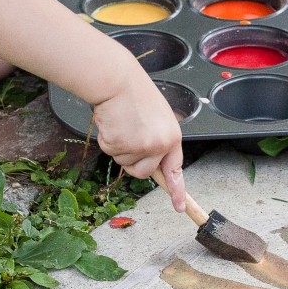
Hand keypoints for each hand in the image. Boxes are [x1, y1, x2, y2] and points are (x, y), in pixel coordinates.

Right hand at [92, 78, 186, 212]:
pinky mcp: (119, 145)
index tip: (179, 206)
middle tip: (129, 135)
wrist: (116, 81)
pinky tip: (113, 122)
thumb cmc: (134, 94)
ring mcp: (139, 147)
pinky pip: (111, 152)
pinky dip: (108, 139)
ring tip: (122, 123)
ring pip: (124, 163)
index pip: (175, 169)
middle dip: (133, 160)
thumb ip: (159, 140)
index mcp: (172, 137)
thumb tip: (153, 163)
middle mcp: (158, 145)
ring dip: (119, 146)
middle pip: (143, 172)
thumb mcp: (158, 117)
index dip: (177, 190)